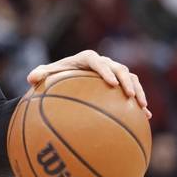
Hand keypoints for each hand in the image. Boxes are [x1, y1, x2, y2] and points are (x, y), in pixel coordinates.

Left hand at [27, 49, 150, 118]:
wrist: (70, 77)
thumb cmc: (58, 76)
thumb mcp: (48, 75)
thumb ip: (40, 74)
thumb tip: (30, 78)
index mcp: (87, 59)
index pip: (97, 62)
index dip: (105, 71)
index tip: (111, 84)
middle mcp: (104, 63)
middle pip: (120, 69)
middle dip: (126, 81)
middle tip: (129, 95)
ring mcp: (115, 72)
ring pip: (131, 78)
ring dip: (138, 90)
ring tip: (142, 106)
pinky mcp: (121, 83)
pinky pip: (134, 91)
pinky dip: (140, 102)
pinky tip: (146, 118)